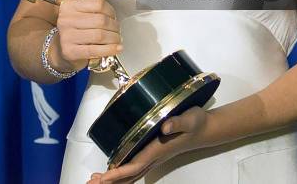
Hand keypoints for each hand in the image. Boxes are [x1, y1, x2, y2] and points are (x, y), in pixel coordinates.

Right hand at [52, 0, 121, 71]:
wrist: (61, 47)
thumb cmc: (76, 25)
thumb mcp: (84, 6)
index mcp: (70, 5)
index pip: (98, 3)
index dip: (111, 10)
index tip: (114, 16)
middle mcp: (66, 19)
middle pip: (101, 20)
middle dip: (114, 26)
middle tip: (117, 30)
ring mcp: (66, 36)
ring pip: (99, 35)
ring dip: (114, 38)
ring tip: (117, 39)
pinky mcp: (70, 52)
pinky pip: (94, 50)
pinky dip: (109, 49)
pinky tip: (116, 48)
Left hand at [87, 106, 208, 182]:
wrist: (205, 128)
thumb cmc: (196, 122)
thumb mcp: (189, 119)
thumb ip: (177, 122)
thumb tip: (164, 127)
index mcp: (158, 150)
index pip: (135, 165)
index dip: (118, 173)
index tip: (103, 179)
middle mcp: (154, 157)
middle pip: (129, 175)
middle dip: (110, 181)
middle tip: (90, 183)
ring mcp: (153, 157)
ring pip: (130, 174)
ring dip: (113, 179)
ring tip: (94, 181)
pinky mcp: (153, 153)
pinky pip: (134, 167)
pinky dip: (120, 172)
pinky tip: (112, 170)